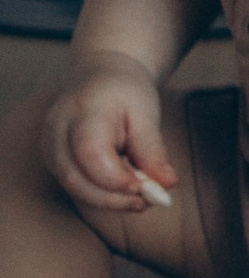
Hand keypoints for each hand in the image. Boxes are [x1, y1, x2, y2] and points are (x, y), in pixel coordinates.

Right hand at [44, 52, 177, 218]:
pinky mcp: (54, 160)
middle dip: (114, 198)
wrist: (100, 77)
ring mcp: (50, 147)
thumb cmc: (125, 92)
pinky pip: (75, 185)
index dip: (117, 178)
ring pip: (74, 187)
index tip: (148, 189)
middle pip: (76, 178)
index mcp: (83, 110)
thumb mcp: (146, 112)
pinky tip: (126, 191)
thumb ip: (153, 150)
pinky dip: (102, 194)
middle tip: (149, 201)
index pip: (90, 153)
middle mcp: (57, 130)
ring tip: (142, 197)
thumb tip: (168, 184)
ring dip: (110, 200)